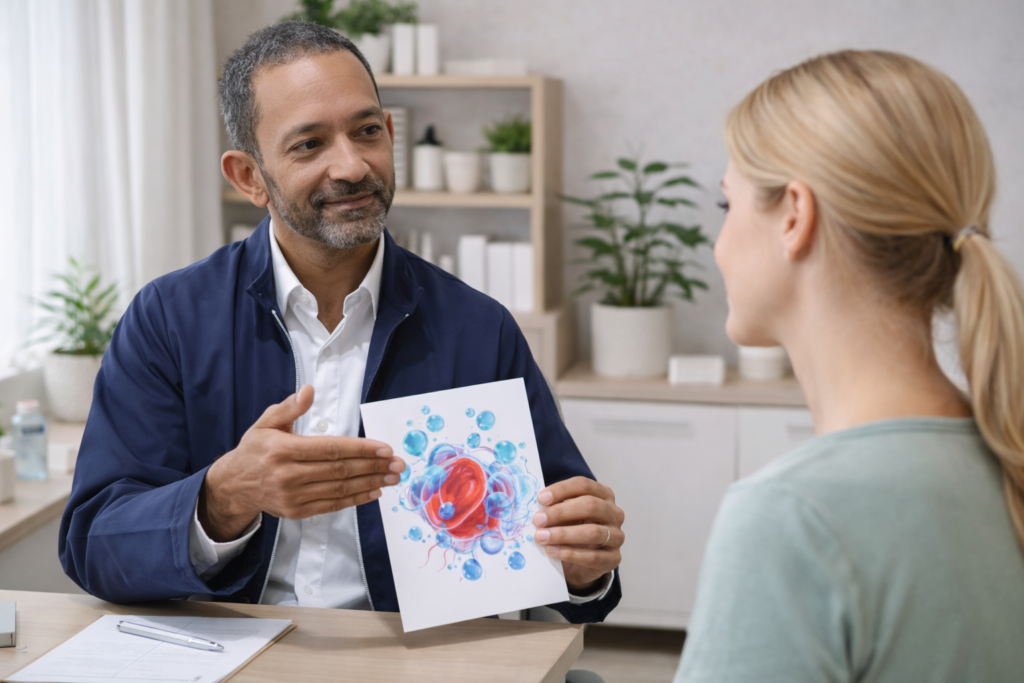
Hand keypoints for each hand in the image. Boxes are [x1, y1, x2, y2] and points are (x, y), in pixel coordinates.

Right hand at [199, 385, 405, 541]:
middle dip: (373, 467)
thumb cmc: (255, 450)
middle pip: (339, 470)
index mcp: (283, 449)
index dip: (360, 449)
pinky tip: (374, 492)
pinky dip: (355, 499)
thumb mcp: (266, 422)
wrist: (234, 485)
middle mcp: (289, 475)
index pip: (330, 449)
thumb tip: (309, 390)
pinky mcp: (297, 511)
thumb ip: (289, 408)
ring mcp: (293, 496)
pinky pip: (332, 505)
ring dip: (370, 483)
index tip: (384, 448)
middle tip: (398, 464)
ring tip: (392, 477)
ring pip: (339, 489)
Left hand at [532, 476, 623, 592]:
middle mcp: (614, 513)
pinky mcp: (614, 559)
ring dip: (563, 534)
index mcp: (603, 495)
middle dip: (561, 512)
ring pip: (592, 532)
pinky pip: (592, 556)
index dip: (562, 490)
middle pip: (590, 505)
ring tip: (542, 537)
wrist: (581, 563)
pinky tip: (552, 551)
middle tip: (538, 519)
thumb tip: (537, 504)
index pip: (584, 485)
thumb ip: (554, 507)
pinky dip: (569, 553)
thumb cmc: (572, 530)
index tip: (541, 498)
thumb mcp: (564, 515)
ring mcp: (617, 536)